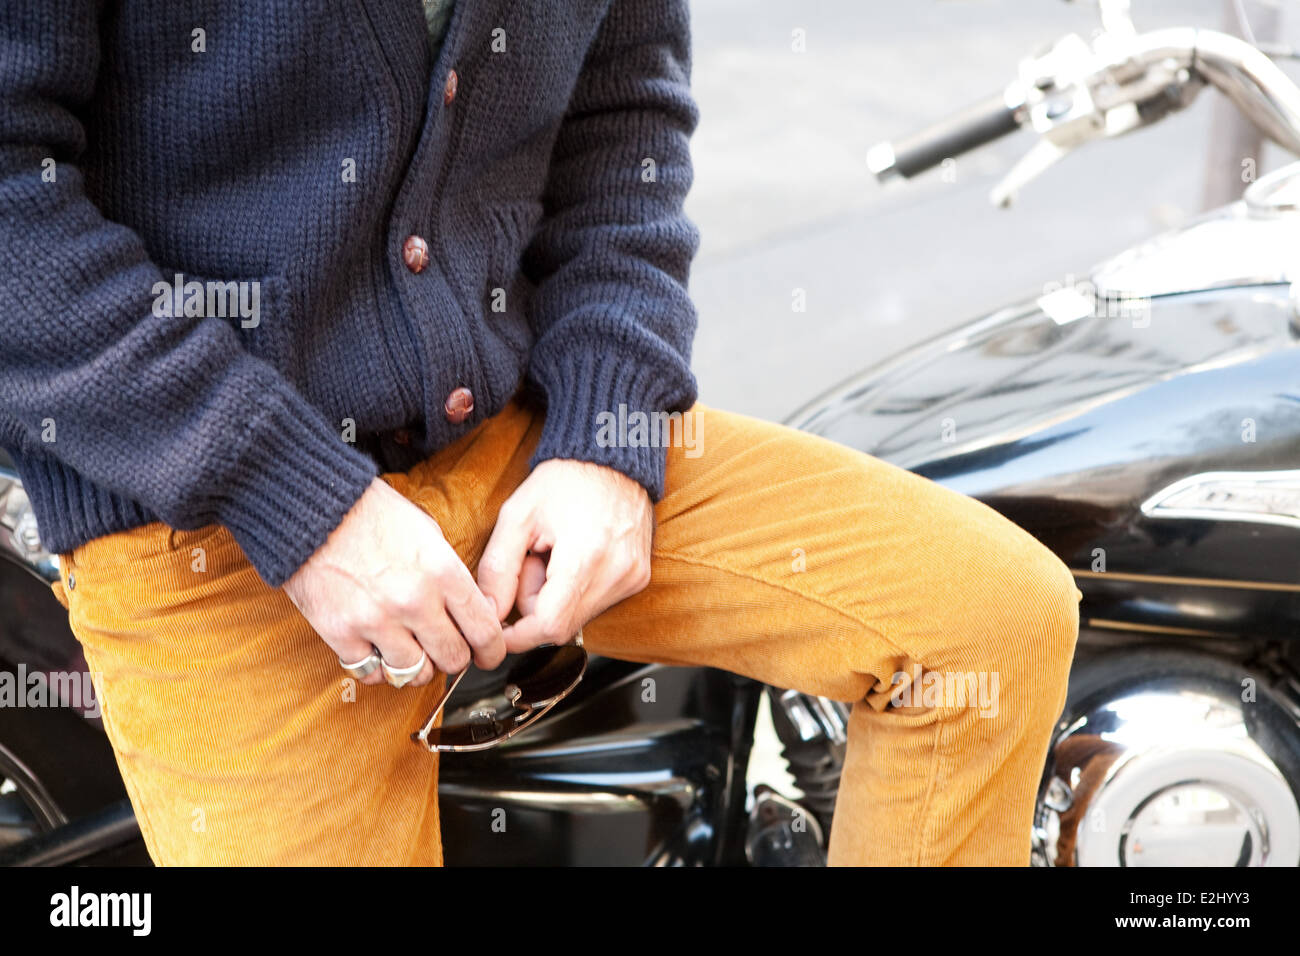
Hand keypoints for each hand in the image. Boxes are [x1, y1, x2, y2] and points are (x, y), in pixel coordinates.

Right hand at [283, 478, 504, 685]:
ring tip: (411, 652)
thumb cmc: (371, 515)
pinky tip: (378, 652)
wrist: (314, 509)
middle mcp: (414, 601)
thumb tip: (471, 610)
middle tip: (446, 650)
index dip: (490, 649)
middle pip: (453, 658)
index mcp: (442, 572)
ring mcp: (377, 621)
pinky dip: (377, 668)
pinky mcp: (342, 633)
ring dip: (416, 667)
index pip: (484, 630)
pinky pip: (371, 673)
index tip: (487, 654)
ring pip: (415, 674)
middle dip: (454, 658)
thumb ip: (450, 575)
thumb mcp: (427, 533)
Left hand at [477, 459, 653, 652]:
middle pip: (562, 625)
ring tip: (554, 556)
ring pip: (578, 617)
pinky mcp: (639, 577)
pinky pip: (597, 603)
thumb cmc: (564, 480)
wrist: (611, 456)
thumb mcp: (517, 516)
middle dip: (534, 607)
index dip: (518, 635)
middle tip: (531, 563)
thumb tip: (489, 614)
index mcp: (586, 557)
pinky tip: (575, 557)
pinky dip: (576, 591)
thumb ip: (498, 569)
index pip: (549, 625)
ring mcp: (633, 577)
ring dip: (555, 599)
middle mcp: (617, 573)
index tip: (498, 628)